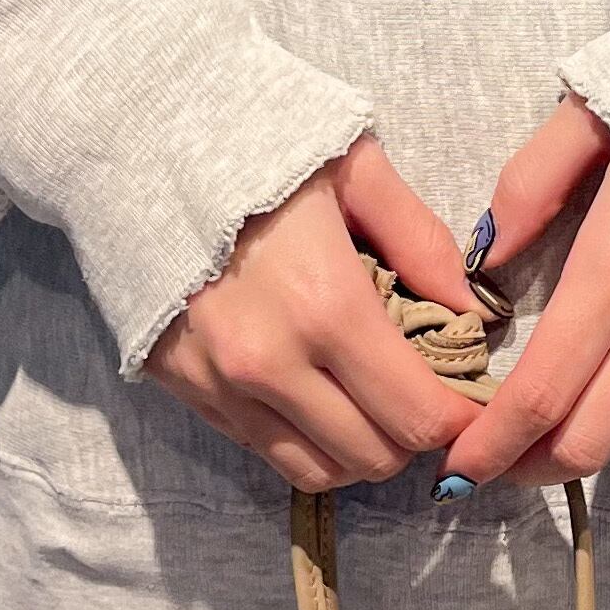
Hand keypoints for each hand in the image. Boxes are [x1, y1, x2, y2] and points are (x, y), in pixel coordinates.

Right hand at [142, 134, 480, 493]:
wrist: (134, 139)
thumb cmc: (256, 141)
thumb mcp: (355, 167)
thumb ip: (421, 242)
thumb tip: (473, 314)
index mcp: (325, 306)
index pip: (417, 415)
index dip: (460, 420)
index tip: (475, 400)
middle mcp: (271, 363)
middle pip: (374, 457)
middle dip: (416, 434)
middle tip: (429, 393)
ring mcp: (221, 383)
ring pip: (317, 469)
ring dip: (360, 449)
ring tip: (375, 400)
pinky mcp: (185, 387)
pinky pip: (263, 448)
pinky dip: (305, 438)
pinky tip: (318, 391)